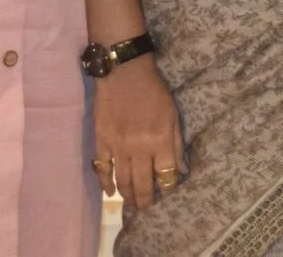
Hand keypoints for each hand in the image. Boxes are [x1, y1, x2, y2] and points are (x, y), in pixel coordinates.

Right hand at [92, 54, 185, 210]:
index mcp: (160, 140)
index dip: (167, 190)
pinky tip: (110, 192)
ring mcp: (118, 146)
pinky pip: (102, 168)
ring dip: (128, 197)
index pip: (166, 175)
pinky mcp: (101, 141)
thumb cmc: (154, 91)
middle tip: (146, 211)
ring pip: (122, 181)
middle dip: (146, 201)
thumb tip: (181, 170)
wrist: (125, 72)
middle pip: (142, 184)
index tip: (168, 198)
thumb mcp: (173, 114)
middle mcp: (139, 148)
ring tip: (132, 206)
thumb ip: (176, 143)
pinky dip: (105, 183)